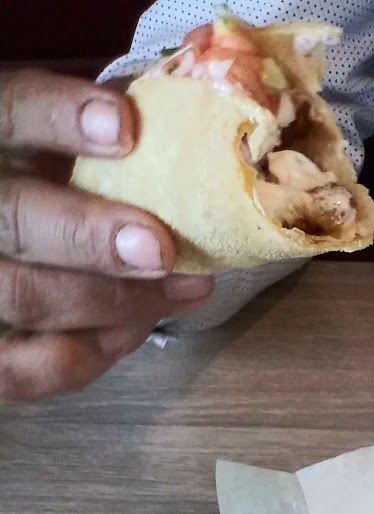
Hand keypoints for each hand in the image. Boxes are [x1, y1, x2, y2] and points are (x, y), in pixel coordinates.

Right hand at [0, 69, 214, 401]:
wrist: (13, 253)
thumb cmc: (43, 187)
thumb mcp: (54, 148)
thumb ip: (91, 136)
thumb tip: (183, 122)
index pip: (5, 110)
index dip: (56, 116)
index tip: (127, 126)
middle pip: (12, 219)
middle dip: (89, 236)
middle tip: (162, 249)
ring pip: (25, 296)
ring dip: (114, 301)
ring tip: (181, 289)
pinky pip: (24, 369)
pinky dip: (86, 355)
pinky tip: (133, 330)